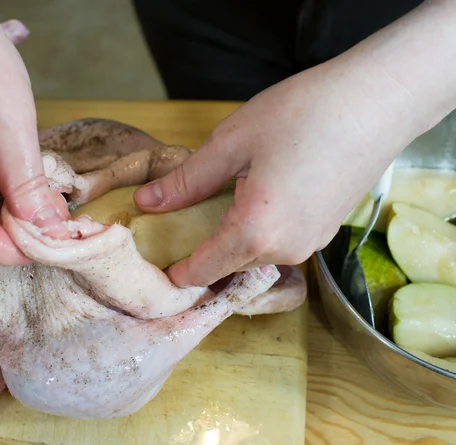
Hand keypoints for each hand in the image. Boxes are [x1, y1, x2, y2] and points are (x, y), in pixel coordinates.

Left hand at [133, 0, 455, 287]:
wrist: (377, 102)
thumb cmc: (302, 114)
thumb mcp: (231, 143)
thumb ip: (186, 182)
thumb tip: (146, 203)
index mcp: (255, 231)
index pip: (202, 271)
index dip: (175, 272)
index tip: (155, 263)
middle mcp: (285, 249)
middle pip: (229, 265)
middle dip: (201, 253)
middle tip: (175, 226)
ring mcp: (310, 244)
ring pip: (255, 254)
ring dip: (231, 240)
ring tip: (211, 208)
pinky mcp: (326, 231)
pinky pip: (280, 242)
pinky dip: (258, 230)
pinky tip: (253, 197)